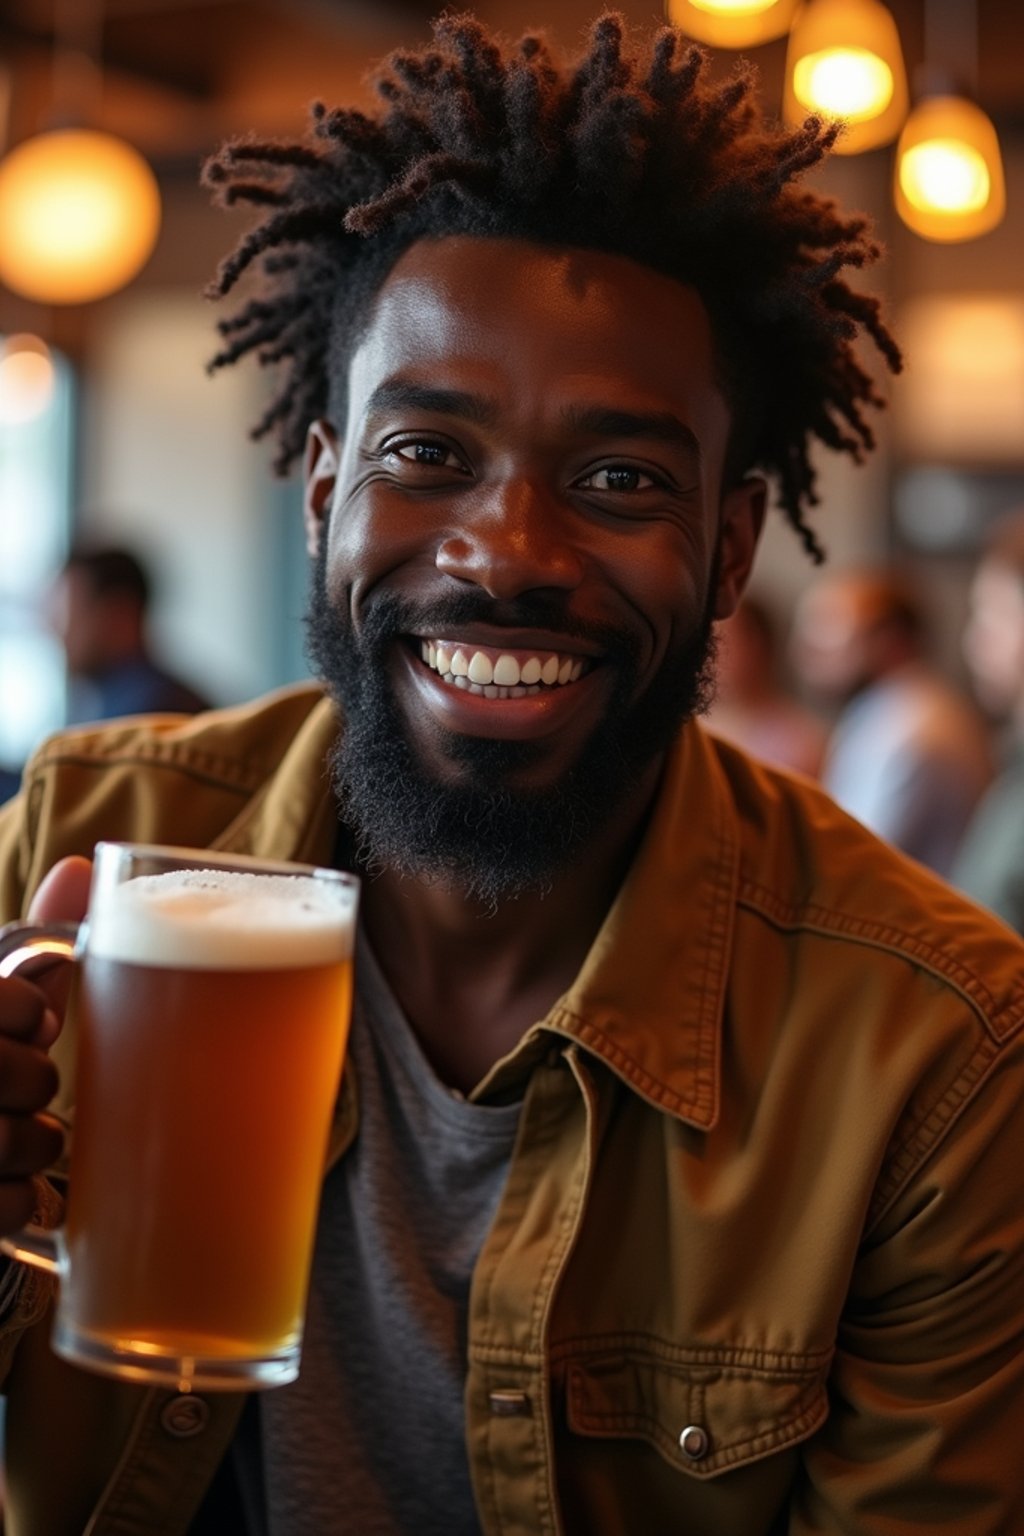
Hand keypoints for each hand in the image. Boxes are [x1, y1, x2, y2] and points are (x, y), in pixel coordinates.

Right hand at [0, 858, 90, 1233]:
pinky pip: (8, 1208)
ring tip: (18, 1137)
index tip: (33, 1023)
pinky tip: (8, 1184)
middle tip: (24, 1085)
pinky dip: (22, 1200)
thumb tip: (80, 864)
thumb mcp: (1, 1012)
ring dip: (31, 1144)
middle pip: (9, 1070)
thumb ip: (35, 947)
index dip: (24, 1012)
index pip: (5, 1003)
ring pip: (8, 1141)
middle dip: (30, 1080)